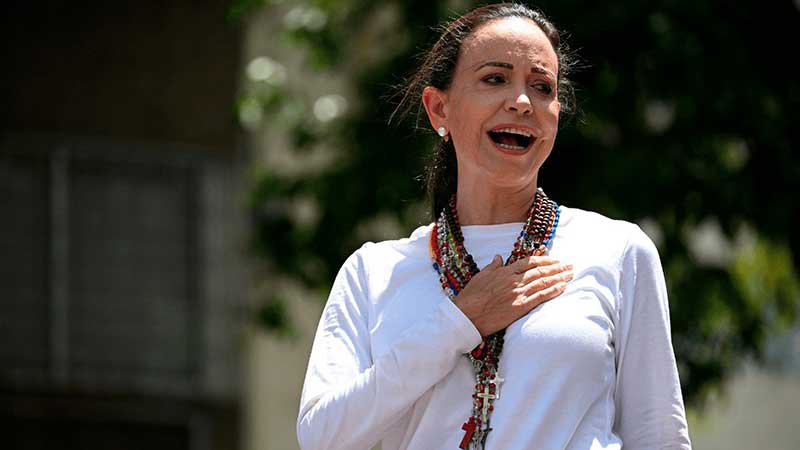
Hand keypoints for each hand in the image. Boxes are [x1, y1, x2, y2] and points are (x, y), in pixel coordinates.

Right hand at [454, 255, 572, 336]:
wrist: (467, 314)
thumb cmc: (471, 296)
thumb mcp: (480, 276)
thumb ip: (492, 266)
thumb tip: (498, 257)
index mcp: (505, 271)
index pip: (530, 262)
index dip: (545, 260)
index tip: (555, 260)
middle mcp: (514, 280)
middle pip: (540, 271)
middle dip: (557, 268)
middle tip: (569, 265)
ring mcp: (518, 293)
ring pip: (543, 282)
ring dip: (559, 277)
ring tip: (570, 275)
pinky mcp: (520, 307)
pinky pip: (540, 297)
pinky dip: (553, 291)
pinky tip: (562, 287)